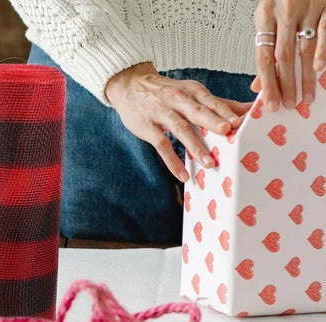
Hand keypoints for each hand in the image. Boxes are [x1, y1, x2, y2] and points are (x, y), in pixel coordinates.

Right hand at [105, 63, 251, 181]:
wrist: (131, 86)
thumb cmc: (166, 93)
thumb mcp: (191, 92)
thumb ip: (218, 104)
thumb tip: (249, 110)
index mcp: (192, 91)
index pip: (211, 101)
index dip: (224, 111)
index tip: (239, 122)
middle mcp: (178, 99)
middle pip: (197, 112)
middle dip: (212, 121)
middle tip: (228, 132)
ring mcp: (161, 113)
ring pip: (181, 129)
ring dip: (195, 146)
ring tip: (209, 163)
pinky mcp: (148, 127)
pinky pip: (161, 145)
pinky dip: (172, 161)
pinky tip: (182, 175)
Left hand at [252, 0, 325, 110]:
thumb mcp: (267, 18)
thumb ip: (264, 50)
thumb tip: (257, 86)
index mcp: (265, 17)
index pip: (263, 58)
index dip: (267, 84)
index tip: (270, 103)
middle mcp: (284, 12)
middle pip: (283, 57)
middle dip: (286, 85)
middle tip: (289, 105)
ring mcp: (308, 7)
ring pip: (305, 48)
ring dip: (306, 76)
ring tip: (306, 97)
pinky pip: (325, 30)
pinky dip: (322, 50)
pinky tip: (319, 68)